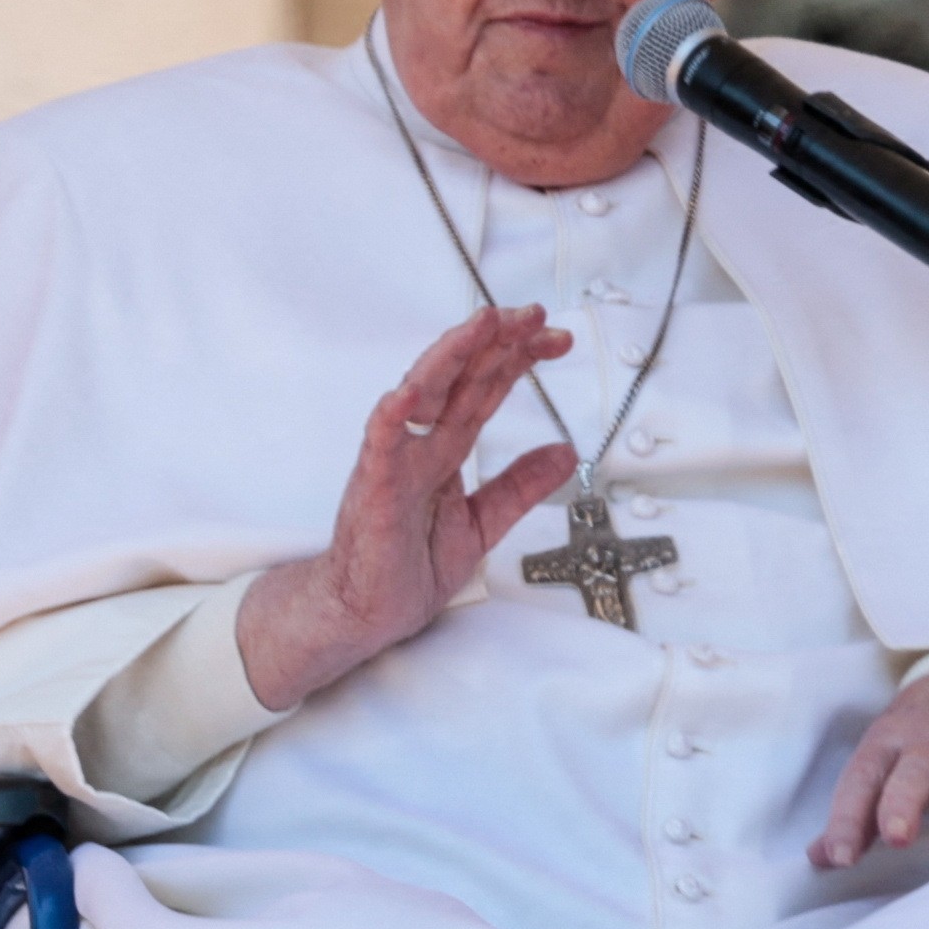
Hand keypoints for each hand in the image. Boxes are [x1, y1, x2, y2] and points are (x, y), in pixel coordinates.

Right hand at [237, 308, 577, 710]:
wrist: (365, 612)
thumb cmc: (406, 565)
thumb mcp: (482, 522)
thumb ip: (519, 486)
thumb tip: (563, 452)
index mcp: (446, 449)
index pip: (486, 388)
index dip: (520, 358)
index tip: (557, 339)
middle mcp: (421, 445)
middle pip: (462, 378)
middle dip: (497, 341)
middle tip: (534, 316)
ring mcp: (396, 461)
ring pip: (423, 394)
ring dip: (452, 355)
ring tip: (482, 325)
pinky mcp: (375, 489)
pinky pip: (381, 445)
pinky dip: (392, 415)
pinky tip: (408, 391)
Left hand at [814, 669, 928, 869]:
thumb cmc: (921, 740)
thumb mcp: (884, 761)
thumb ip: (857, 813)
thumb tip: (819, 859)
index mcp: (892, 741)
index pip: (864, 776)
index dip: (848, 816)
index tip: (839, 857)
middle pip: (917, 769)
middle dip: (905, 800)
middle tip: (896, 836)